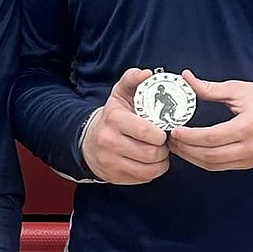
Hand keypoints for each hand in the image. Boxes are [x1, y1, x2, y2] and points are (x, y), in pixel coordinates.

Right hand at [80, 68, 169, 185]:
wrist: (89, 141)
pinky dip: (153, 170)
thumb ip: (133, 79)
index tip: (163, 130)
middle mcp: (109, 142)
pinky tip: (149, 161)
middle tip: (163, 142)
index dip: (161, 134)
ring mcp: (111, 162)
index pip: (146, 131)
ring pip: (150, 168)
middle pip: (151, 153)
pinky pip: (145, 178)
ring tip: (158, 152)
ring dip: (161, 161)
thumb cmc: (113, 116)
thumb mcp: (120, 93)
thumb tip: (146, 73)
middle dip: (163, 148)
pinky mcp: (115, 177)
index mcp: (114, 119)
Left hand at [167, 70, 252, 171]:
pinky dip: (203, 161)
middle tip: (171, 140)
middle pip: (210, 156)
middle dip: (186, 149)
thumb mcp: (238, 90)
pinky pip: (220, 168)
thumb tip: (186, 78)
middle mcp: (251, 147)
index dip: (190, 137)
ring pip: (213, 165)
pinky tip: (192, 152)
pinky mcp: (248, 165)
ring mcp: (250, 159)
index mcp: (249, 126)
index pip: (212, 137)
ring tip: (178, 146)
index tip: (175, 131)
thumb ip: (210, 88)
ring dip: (192, 158)